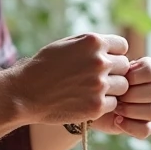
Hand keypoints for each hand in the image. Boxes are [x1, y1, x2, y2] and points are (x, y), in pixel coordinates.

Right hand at [9, 33, 129, 124]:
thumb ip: (91, 44)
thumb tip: (114, 46)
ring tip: (91, 90)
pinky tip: (86, 101)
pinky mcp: (96, 106)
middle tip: (95, 78)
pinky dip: (103, 105)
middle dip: (113, 72)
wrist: (25, 93)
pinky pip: (113, 104)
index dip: (114, 54)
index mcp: (93, 42)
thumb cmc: (44, 66)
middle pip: (125, 67)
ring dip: (111, 89)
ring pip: (123, 86)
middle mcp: (99, 62)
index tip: (103, 62)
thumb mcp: (66, 44)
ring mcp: (99, 85)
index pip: (122, 46)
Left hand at [89, 57, 150, 138]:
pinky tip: (117, 121)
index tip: (121, 77)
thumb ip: (117, 67)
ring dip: (131, 110)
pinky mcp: (143, 125)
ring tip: (115, 108)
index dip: (137, 75)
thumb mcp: (104, 70)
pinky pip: (147, 129)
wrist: (86, 102)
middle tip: (116, 95)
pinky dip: (131, 126)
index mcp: (147, 73)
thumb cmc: (96, 83)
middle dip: (133, 94)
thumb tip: (126, 72)